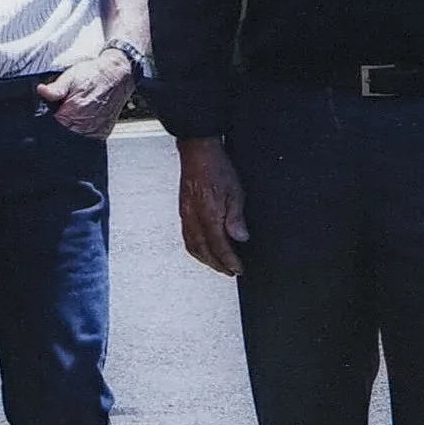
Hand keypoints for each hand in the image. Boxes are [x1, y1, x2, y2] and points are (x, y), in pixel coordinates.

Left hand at [37, 50, 138, 138]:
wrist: (117, 74)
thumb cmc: (94, 75)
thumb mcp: (70, 77)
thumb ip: (55, 88)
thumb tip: (41, 91)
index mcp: (73, 113)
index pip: (50, 127)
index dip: (48, 117)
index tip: (54, 108)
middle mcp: (84, 126)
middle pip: (61, 133)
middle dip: (59, 123)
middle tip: (66, 106)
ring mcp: (94, 131)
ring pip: (73, 137)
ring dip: (71, 127)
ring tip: (77, 109)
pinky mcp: (101, 133)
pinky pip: (86, 137)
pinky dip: (82, 130)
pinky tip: (85, 115)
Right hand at [175, 137, 246, 276]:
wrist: (197, 153)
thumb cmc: (217, 168)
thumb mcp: (236, 192)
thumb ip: (236, 218)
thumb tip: (240, 238)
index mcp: (208, 215)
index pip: (219, 246)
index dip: (229, 260)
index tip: (239, 268)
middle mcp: (194, 218)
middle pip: (203, 251)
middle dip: (217, 264)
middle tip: (230, 271)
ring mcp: (186, 215)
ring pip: (192, 246)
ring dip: (205, 259)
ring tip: (217, 265)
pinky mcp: (183, 211)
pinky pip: (187, 237)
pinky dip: (196, 249)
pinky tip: (203, 248)